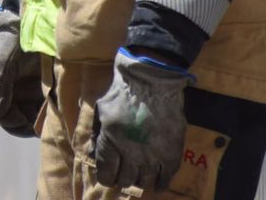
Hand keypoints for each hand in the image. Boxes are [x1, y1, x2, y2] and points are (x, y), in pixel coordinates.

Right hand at [0, 9, 43, 137]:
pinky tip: (52, 115)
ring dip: (33, 123)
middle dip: (21, 125)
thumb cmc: (13, 42)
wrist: (37, 28)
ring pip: (23, 120)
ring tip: (46, 121)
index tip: (21, 118)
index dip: (6, 119)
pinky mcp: (36, 96)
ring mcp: (19, 95)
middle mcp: (1, 93)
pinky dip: (44, 118)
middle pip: (7, 120)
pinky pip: (37, 114)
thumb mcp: (3, 62)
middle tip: (36, 124)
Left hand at [92, 48, 191, 191]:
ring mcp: (153, 154)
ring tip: (138, 174)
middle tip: (124, 173)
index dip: (106, 177)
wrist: (151, 81)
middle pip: (125, 179)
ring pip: (144, 181)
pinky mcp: (171, 153)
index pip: (106, 173)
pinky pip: (165, 178)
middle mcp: (131, 152)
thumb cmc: (122, 93)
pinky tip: (155, 184)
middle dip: (122, 178)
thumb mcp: (101, 111)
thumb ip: (96, 135)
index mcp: (111, 140)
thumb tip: (93, 155)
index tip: (109, 175)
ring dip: (139, 180)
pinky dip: (159, 184)